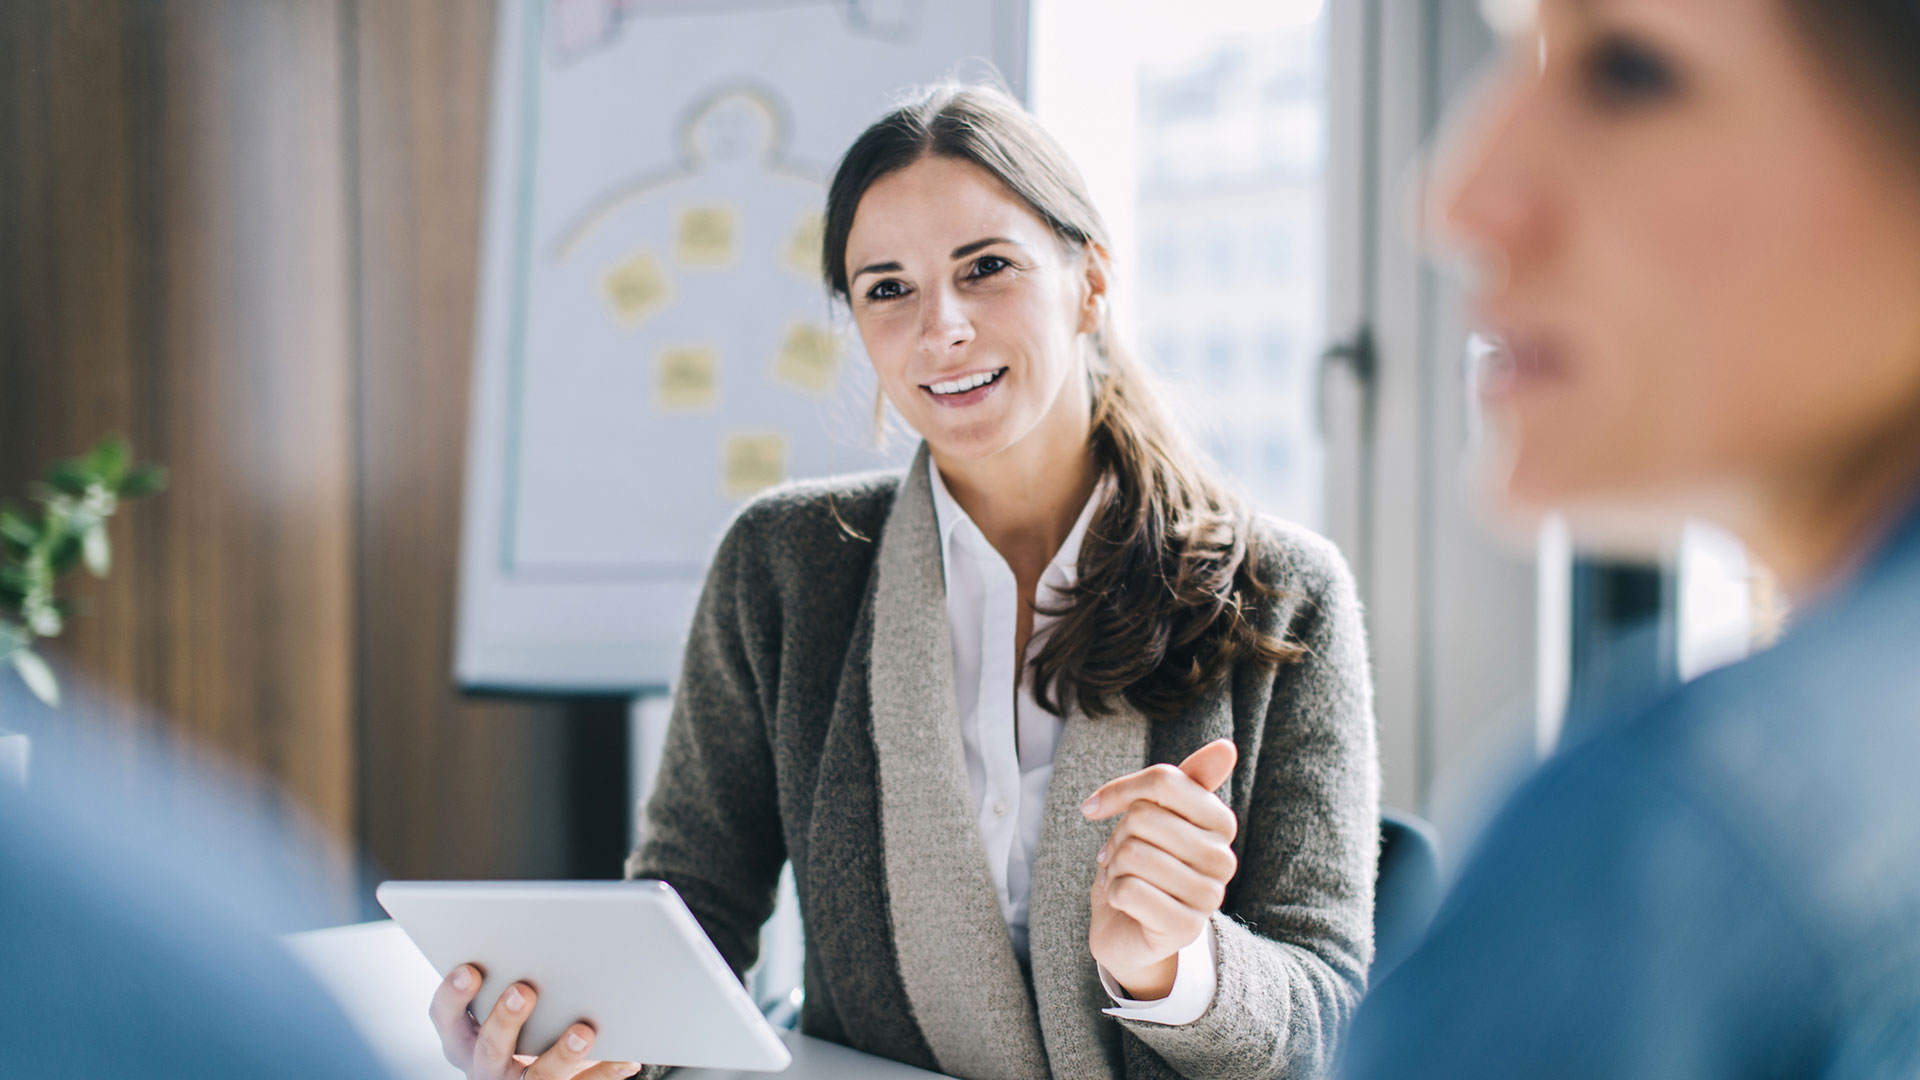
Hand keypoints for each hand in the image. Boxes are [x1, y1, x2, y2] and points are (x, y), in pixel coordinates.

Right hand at [429, 963, 643, 1079]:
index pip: (446, 1017)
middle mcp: (485, 1067)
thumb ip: (511, 975)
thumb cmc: (519, 1021)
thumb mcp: (500, 1007)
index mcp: (464, 1038)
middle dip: (505, 1018)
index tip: (469, 969)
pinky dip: (605, 1071)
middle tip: (524, 990)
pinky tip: (627, 1057)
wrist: (534, 1077)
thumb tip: (545, 931)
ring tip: (584, 1030)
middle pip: (489, 1048)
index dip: (453, 994)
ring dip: (562, 1052)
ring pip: (538, 1076)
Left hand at [1081, 739, 1238, 999]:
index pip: (1164, 780)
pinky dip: (1112, 893)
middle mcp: (1224, 859)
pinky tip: (1125, 903)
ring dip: (1114, 867)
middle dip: (1118, 836)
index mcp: (1220, 823)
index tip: (1097, 806)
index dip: (1121, 790)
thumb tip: (1228, 746)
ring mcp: (1208, 897)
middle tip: (1123, 856)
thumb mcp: (1157, 816)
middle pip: (1144, 817)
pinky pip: (1127, 890)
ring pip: (1133, 853)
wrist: (1129, 928)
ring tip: (1126, 878)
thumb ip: (1185, 781)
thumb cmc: (1142, 864)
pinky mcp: (1185, 929)